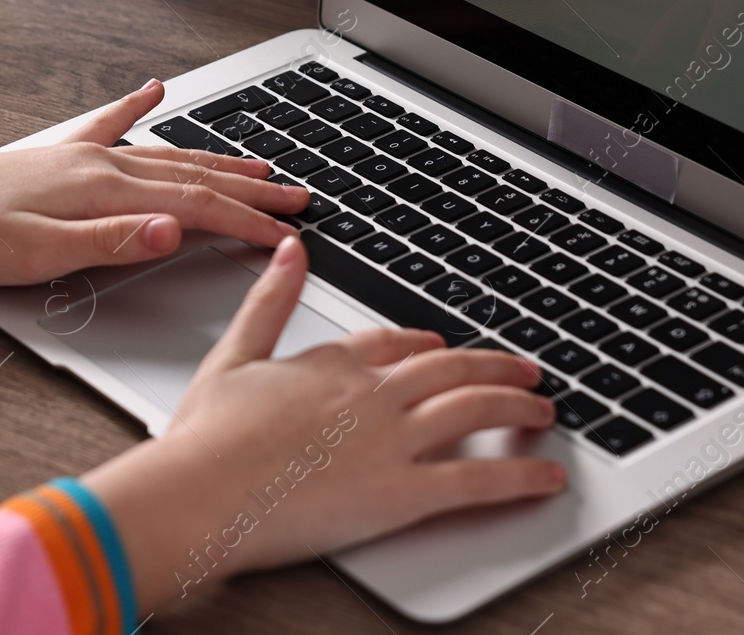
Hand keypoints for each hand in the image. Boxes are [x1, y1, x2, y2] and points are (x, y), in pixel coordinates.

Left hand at [0, 79, 309, 283]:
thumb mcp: (43, 255)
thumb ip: (114, 242)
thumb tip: (174, 229)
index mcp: (105, 190)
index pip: (196, 206)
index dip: (246, 222)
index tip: (286, 233)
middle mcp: (102, 163)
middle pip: (195, 175)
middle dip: (251, 190)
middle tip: (298, 198)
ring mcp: (83, 154)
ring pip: (169, 154)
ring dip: (218, 159)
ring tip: (260, 163)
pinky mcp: (61, 154)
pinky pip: (112, 124)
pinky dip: (139, 106)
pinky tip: (156, 90)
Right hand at [82, 235, 565, 610]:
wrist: (197, 493)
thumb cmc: (204, 440)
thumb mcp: (233, 355)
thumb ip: (270, 301)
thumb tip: (292, 249)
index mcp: (332, 363)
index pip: (395, 344)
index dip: (426, 345)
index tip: (442, 347)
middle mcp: (372, 395)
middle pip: (451, 369)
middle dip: (495, 367)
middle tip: (524, 372)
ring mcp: (391, 441)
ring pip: (474, 410)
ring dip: (517, 406)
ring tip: (543, 410)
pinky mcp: (402, 493)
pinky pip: (477, 481)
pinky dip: (520, 477)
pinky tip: (546, 476)